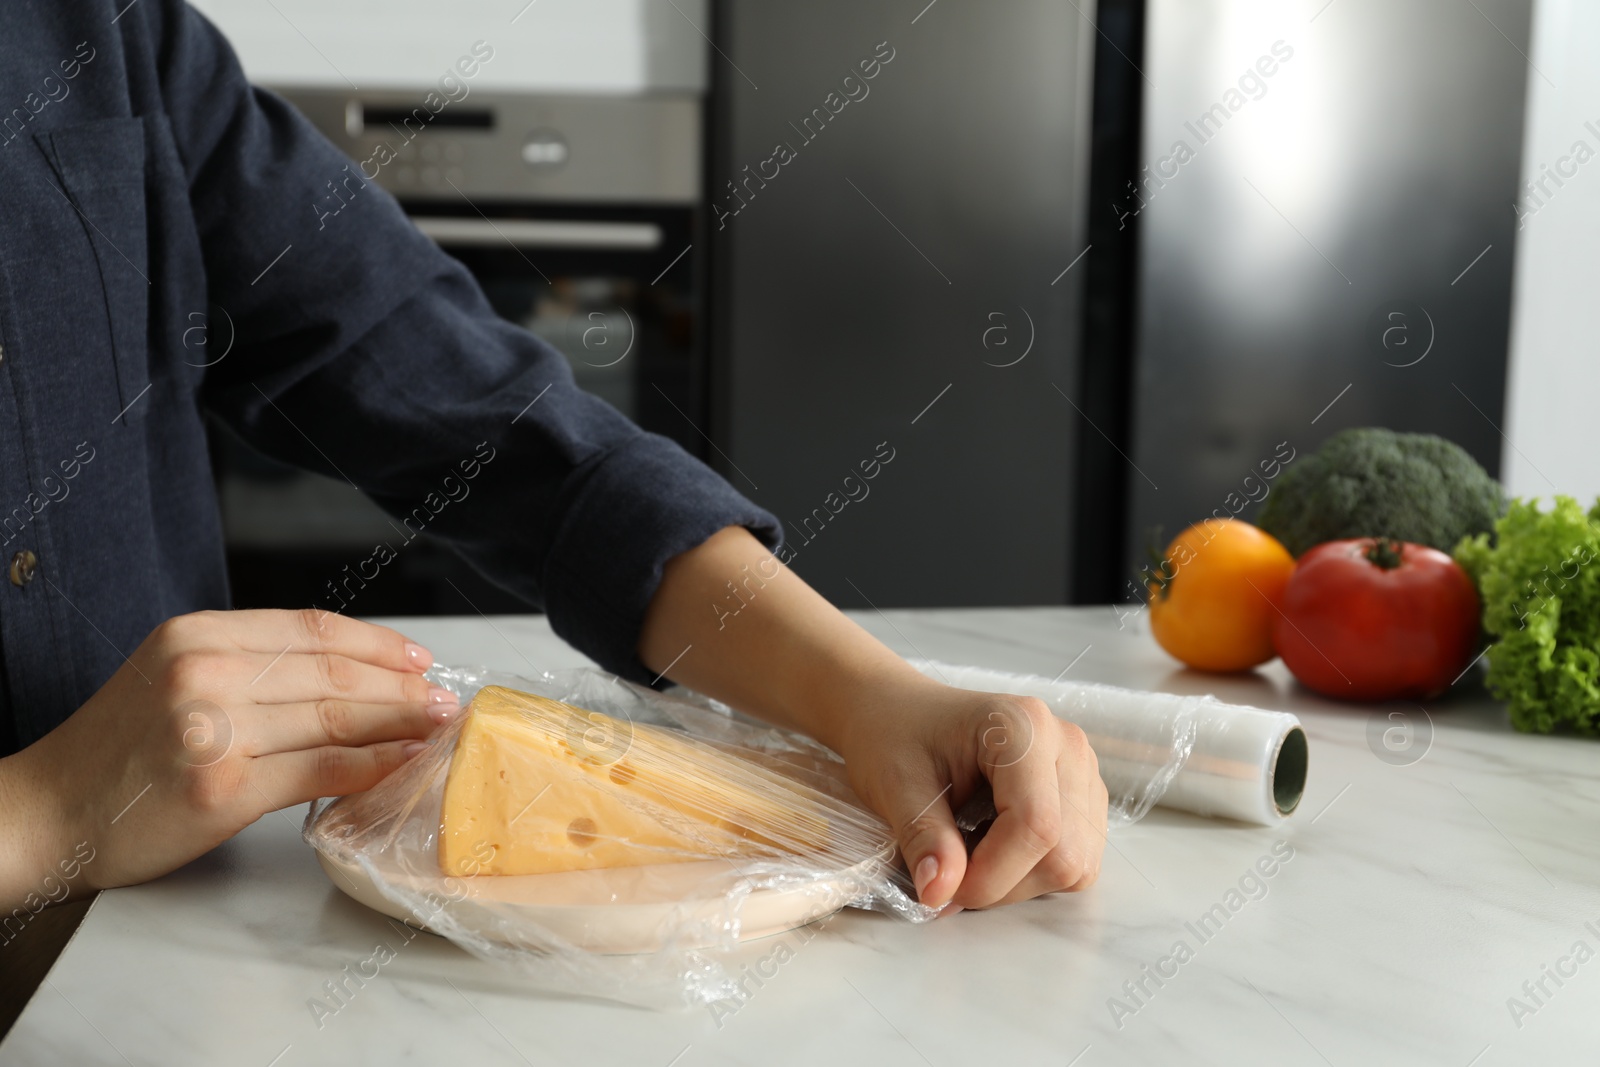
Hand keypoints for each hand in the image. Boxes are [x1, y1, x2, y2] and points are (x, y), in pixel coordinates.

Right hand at [3, 609, 452, 905]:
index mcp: (196, 634)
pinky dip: (372, 767)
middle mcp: (205, 672)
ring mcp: (214, 729)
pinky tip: (400, 764)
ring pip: (336, 719)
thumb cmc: (115, 752)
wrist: (44, 814)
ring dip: (399, 724)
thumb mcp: (171, 676)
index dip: (376, 643)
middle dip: (401, 686)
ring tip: (434, 728)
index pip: (311, 629)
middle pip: (333, 671)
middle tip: (443, 697)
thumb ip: (246, 665)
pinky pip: (321, 770)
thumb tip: (345, 671)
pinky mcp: (223, 787)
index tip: (417, 658)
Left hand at [834, 674, 1108, 909]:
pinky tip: (995, 847)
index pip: (1036, 825)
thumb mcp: (897, 784)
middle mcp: (1066, 743)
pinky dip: (1035, 872)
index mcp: (1024, 727)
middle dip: (1004, 883)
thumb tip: (940, 893)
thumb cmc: (895, 736)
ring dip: (1020, 881)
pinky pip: (1079, 859)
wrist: (899, 712)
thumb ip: (925, 838)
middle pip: (1064, 853)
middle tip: (950, 871)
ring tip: (970, 852)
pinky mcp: (1083, 794)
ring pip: (1077, 863)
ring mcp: (1081, 769)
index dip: (992, 875)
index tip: (943, 889)